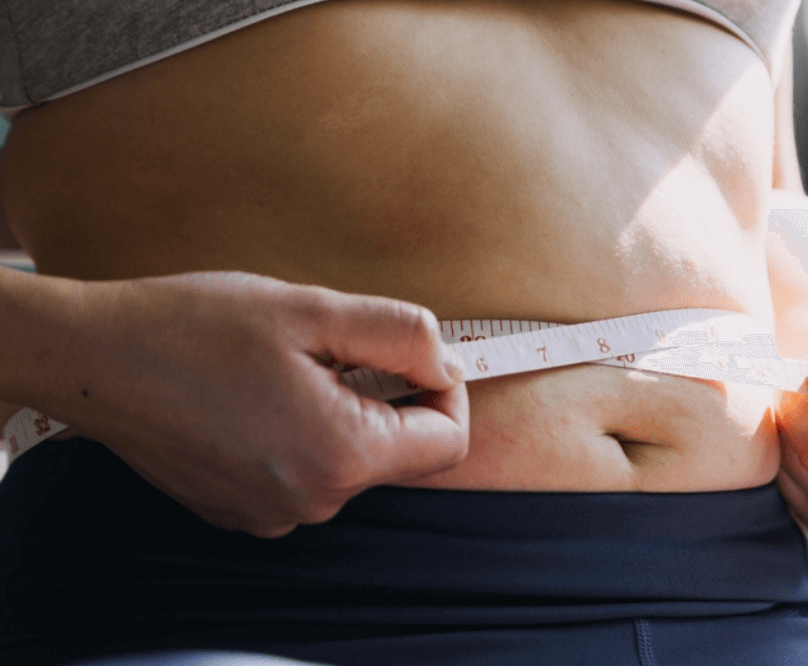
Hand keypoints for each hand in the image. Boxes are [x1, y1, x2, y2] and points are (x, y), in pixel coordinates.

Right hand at [52, 271, 468, 536]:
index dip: (445, 390)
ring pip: (349, 460)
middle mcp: (312, 502)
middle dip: (384, 395)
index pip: (447, 442)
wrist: (93, 358)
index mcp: (340, 456)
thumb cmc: (196, 327)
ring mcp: (272, 513)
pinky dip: (300, 434)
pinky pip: (304, 473)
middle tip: (333, 346)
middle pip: (399, 452)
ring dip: (339, 411)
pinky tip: (255, 396)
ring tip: (283, 368)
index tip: (414, 353)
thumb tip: (449, 363)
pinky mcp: (242, 510)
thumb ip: (401, 336)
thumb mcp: (313, 310)